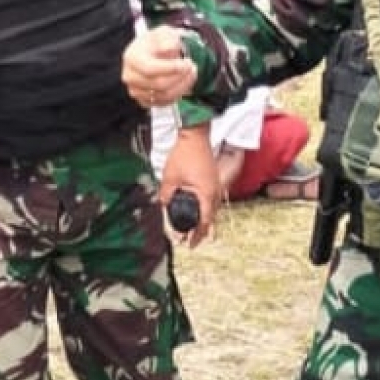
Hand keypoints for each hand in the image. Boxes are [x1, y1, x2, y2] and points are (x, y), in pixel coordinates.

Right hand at [122, 28, 197, 107]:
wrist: (151, 52)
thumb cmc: (157, 42)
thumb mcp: (163, 32)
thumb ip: (167, 38)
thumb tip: (169, 48)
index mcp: (131, 57)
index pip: (150, 68)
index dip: (171, 68)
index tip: (187, 63)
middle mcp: (130, 76)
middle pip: (159, 84)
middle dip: (181, 77)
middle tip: (193, 67)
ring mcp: (135, 91)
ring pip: (164, 96)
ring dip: (182, 87)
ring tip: (191, 74)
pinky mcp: (143, 101)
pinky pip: (164, 103)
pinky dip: (177, 95)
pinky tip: (183, 83)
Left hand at [159, 133, 219, 247]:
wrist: (195, 135)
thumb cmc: (185, 153)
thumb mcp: (170, 178)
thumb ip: (166, 195)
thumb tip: (163, 206)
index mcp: (206, 193)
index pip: (204, 220)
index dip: (196, 234)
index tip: (189, 244)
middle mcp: (214, 191)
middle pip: (211, 218)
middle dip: (201, 232)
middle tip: (192, 243)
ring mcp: (216, 184)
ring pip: (213, 210)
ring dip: (205, 222)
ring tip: (199, 233)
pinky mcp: (213, 179)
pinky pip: (212, 201)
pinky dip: (207, 210)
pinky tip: (201, 212)